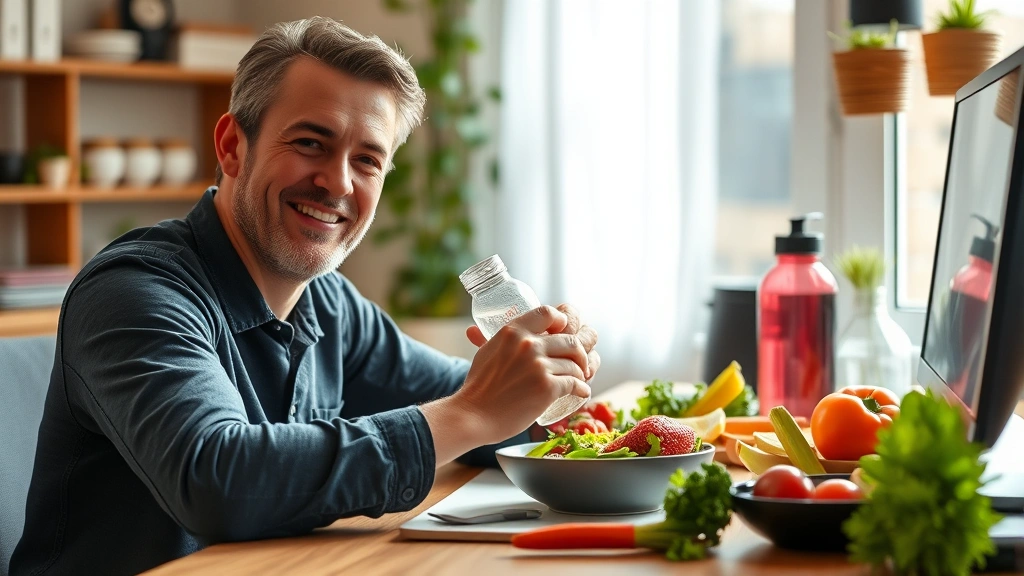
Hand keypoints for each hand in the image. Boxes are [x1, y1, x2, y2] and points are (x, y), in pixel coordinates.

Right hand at [457, 305, 591, 443]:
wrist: (473, 415)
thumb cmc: (478, 388)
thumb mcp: (485, 353)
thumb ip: (489, 340)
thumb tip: (476, 331)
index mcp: (513, 332)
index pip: (548, 313)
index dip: (562, 320)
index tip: (565, 331)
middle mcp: (528, 344)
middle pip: (570, 340)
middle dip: (580, 353)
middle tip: (579, 363)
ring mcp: (539, 365)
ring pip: (575, 364)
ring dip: (581, 373)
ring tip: (579, 380)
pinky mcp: (547, 387)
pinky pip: (575, 383)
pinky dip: (582, 389)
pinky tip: (582, 392)